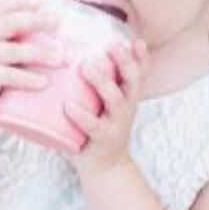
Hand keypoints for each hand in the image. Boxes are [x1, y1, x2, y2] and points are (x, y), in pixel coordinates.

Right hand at [0, 0, 66, 124]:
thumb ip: (14, 34)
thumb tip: (53, 23)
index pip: (4, 6)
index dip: (23, 0)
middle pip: (10, 23)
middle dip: (36, 20)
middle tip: (58, 20)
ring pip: (14, 51)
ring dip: (40, 53)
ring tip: (61, 58)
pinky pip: (9, 76)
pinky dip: (27, 78)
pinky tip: (44, 82)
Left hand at [63, 38, 149, 178]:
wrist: (106, 169)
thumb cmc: (100, 129)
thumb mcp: (106, 106)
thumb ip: (97, 85)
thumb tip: (66, 51)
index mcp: (128, 96)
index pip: (141, 73)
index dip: (142, 57)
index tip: (136, 40)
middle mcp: (127, 107)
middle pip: (133, 80)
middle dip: (124, 61)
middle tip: (112, 45)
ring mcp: (117, 123)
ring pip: (116, 99)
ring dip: (103, 81)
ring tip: (87, 67)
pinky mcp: (103, 139)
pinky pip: (93, 126)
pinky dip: (80, 115)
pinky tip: (68, 106)